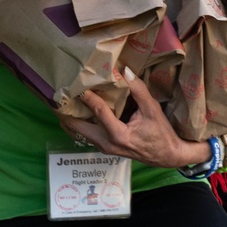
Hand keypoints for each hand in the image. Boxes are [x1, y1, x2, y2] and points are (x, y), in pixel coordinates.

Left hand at [60, 67, 208, 167]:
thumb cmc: (161, 134)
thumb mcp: (153, 110)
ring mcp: (104, 147)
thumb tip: (125, 70)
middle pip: (77, 127)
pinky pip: (87, 134)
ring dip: (72, 116)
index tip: (76, 83)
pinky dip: (80, 122)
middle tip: (59, 94)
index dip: (87, 95)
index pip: (98, 111)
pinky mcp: (105, 147)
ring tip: (65, 99)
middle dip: (67, 111)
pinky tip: (79, 110)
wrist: (167, 156)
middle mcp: (107, 143)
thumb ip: (139, 90)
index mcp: (118, 135)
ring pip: (80, 132)